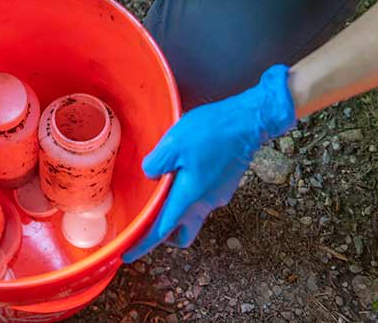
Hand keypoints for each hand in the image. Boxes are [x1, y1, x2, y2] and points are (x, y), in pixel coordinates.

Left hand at [123, 65, 295, 261]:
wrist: (249, 122)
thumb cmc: (210, 132)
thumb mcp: (172, 144)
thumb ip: (155, 164)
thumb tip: (151, 175)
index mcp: (188, 198)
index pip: (161, 231)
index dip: (143, 244)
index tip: (128, 255)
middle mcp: (204, 204)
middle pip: (181, 233)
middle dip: (164, 234)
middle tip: (149, 222)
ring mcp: (218, 196)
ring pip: (193, 215)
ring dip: (177, 211)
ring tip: (163, 190)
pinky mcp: (225, 186)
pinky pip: (202, 199)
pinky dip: (189, 195)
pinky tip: (182, 173)